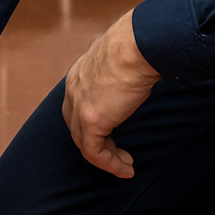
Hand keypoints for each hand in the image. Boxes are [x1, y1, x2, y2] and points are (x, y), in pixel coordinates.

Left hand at [61, 8, 160, 178]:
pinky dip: (109, 164)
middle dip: (97, 143)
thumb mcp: (122, 59)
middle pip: (76, 126)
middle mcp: (73, 90)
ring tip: (126, 166)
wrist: (138, 45)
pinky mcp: (90, 120)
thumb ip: (122, 71)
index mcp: (79, 74)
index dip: (94, 124)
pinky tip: (125, 169)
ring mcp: (79, 105)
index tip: (114, 135)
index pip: (78, 106)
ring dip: (106, 158)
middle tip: (118, 154)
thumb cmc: (139, 45)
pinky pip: (94, 152)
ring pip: (84, 143)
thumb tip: (141, 74)